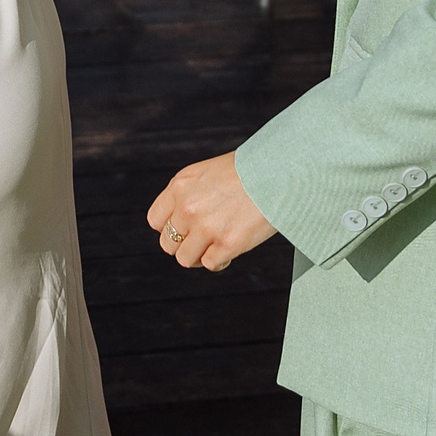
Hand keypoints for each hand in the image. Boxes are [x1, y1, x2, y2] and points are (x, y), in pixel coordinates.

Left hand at [146, 152, 276, 271]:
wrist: (279, 173)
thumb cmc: (248, 171)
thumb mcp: (207, 173)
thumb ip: (188, 195)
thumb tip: (179, 222)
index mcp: (180, 186)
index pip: (156, 220)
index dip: (170, 227)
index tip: (185, 228)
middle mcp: (188, 208)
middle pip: (168, 244)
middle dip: (185, 244)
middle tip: (203, 239)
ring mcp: (206, 227)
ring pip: (185, 259)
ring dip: (200, 256)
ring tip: (216, 245)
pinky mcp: (228, 244)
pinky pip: (211, 264)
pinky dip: (220, 260)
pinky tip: (230, 248)